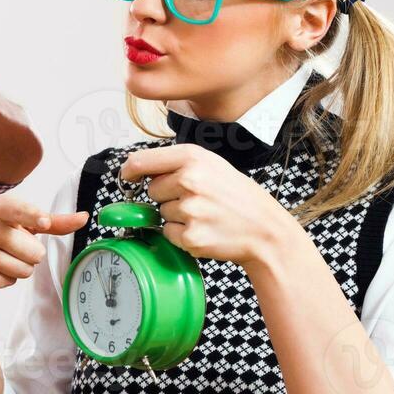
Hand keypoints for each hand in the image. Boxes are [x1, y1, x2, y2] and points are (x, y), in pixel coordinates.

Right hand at [0, 195, 88, 299]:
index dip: (34, 217)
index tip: (43, 222)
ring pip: (24, 270)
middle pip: (34, 252)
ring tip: (1, 259)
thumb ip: (51, 221)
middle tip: (12, 248)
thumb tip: (83, 218)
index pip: (19, 211)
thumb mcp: (14, 220)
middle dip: (30, 255)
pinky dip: (5, 279)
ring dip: (19, 268)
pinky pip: (9, 282)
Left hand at [121, 144, 298, 267]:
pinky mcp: (191, 236)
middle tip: (197, 200)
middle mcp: (189, 180)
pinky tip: (205, 230)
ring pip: (161, 213)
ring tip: (206, 215)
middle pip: (152, 190)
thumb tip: (138, 167)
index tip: (127, 175)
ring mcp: (190, 210)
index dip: (130, 170)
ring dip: (177, 216)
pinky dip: (182, 235)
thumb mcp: (213, 165)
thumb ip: (179, 163)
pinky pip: (168, 234)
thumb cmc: (238, 197)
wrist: (265, 230)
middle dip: (167, 196)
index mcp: (193, 157)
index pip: (142, 160)